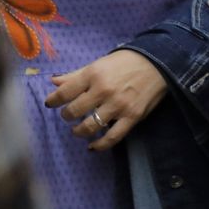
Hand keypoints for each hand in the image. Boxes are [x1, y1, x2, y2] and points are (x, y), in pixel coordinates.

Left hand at [46, 49, 166, 150]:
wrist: (157, 63)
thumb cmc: (125, 62)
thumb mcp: (99, 63)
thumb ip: (76, 75)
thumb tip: (53, 82)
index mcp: (93, 74)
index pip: (65, 92)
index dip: (53, 100)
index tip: (51, 103)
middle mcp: (103, 90)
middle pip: (74, 111)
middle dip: (67, 116)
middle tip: (68, 115)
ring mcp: (118, 105)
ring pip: (90, 126)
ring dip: (79, 131)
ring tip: (78, 130)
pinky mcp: (131, 117)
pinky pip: (112, 137)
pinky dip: (99, 145)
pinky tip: (92, 146)